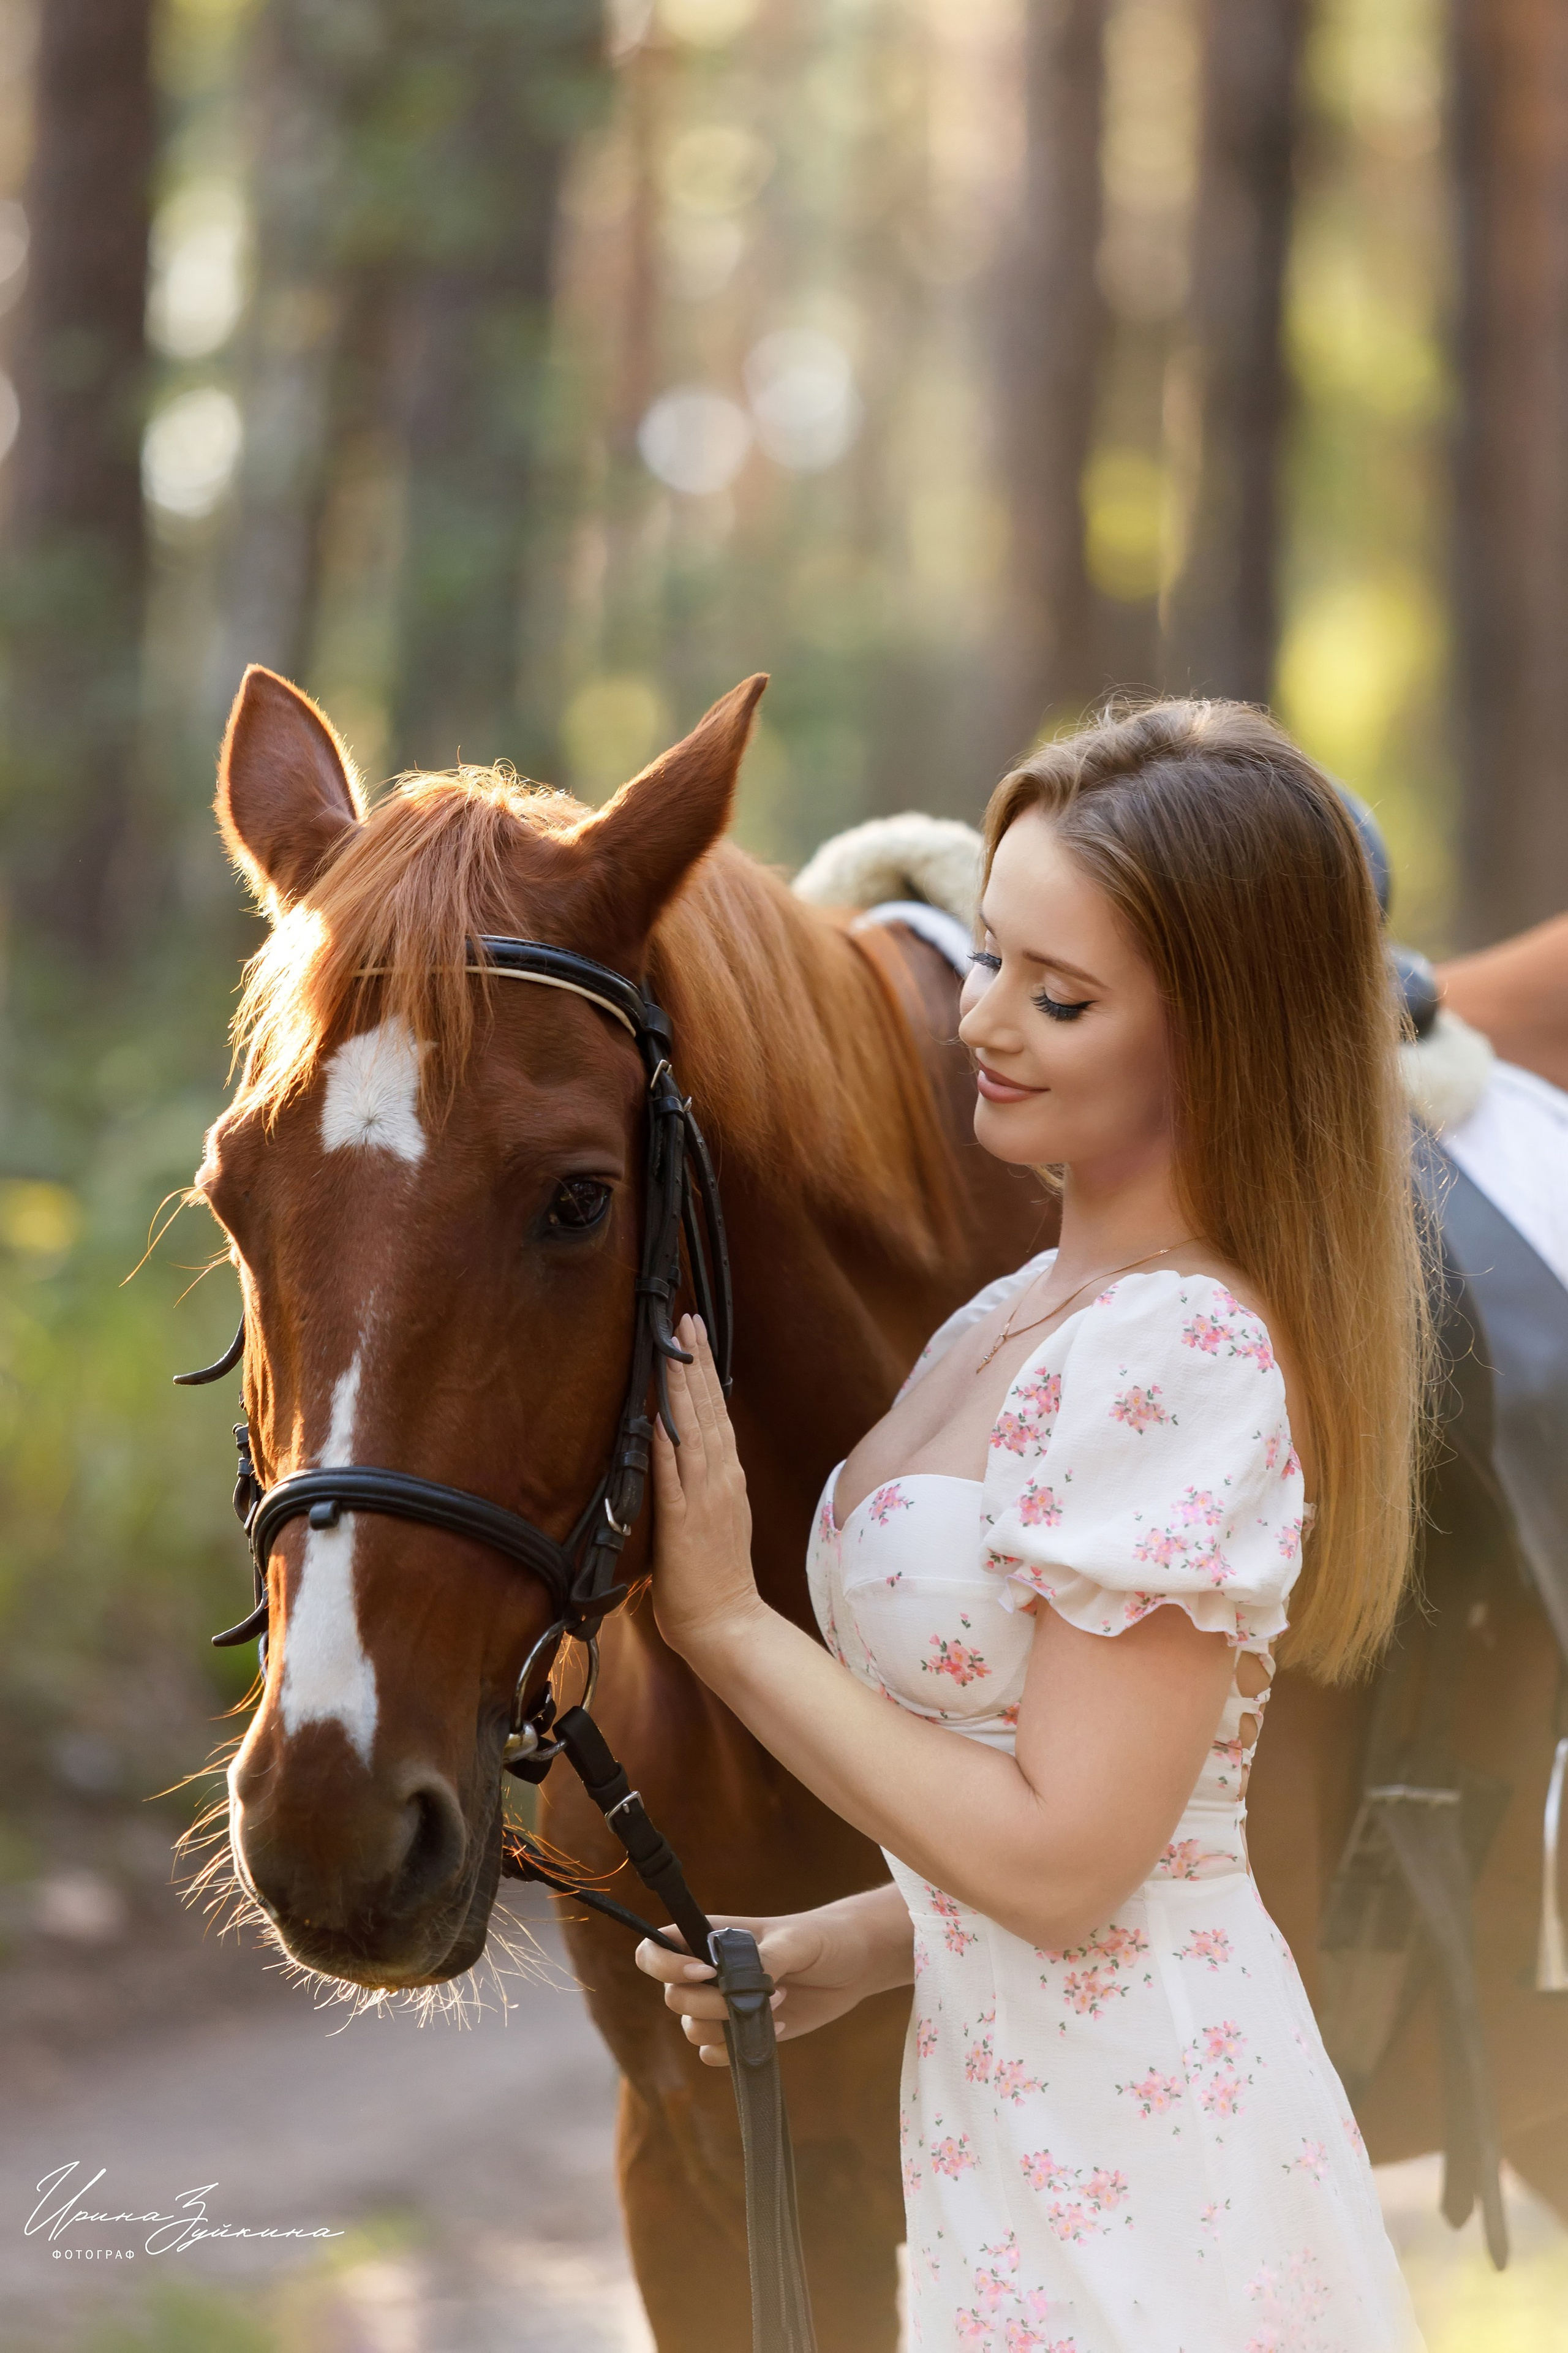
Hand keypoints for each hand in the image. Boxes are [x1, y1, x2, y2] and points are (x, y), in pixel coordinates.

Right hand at [634, 1893, 912, 2067]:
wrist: (855, 1964)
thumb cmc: (824, 1938)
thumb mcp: (798, 1940)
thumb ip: (766, 1957)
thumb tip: (743, 1982)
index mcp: (711, 1937)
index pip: (656, 1948)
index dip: (666, 1965)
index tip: (703, 1972)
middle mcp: (709, 1972)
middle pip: (672, 1997)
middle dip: (708, 2004)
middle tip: (756, 1994)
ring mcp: (725, 2004)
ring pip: (691, 2028)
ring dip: (726, 2027)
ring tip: (776, 2006)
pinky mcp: (743, 2032)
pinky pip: (714, 2054)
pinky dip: (737, 2050)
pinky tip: (777, 2029)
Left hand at [650, 1316, 761, 1658]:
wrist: (727, 1627)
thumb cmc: (713, 1584)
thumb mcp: (711, 1523)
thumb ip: (698, 1489)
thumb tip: (680, 1459)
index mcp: (726, 1481)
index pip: (716, 1416)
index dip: (705, 1375)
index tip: (695, 1339)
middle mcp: (721, 1481)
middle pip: (709, 1411)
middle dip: (697, 1364)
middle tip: (688, 1321)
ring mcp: (705, 1499)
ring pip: (695, 1431)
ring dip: (684, 1388)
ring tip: (677, 1348)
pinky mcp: (684, 1522)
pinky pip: (672, 1475)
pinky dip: (668, 1443)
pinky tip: (661, 1414)